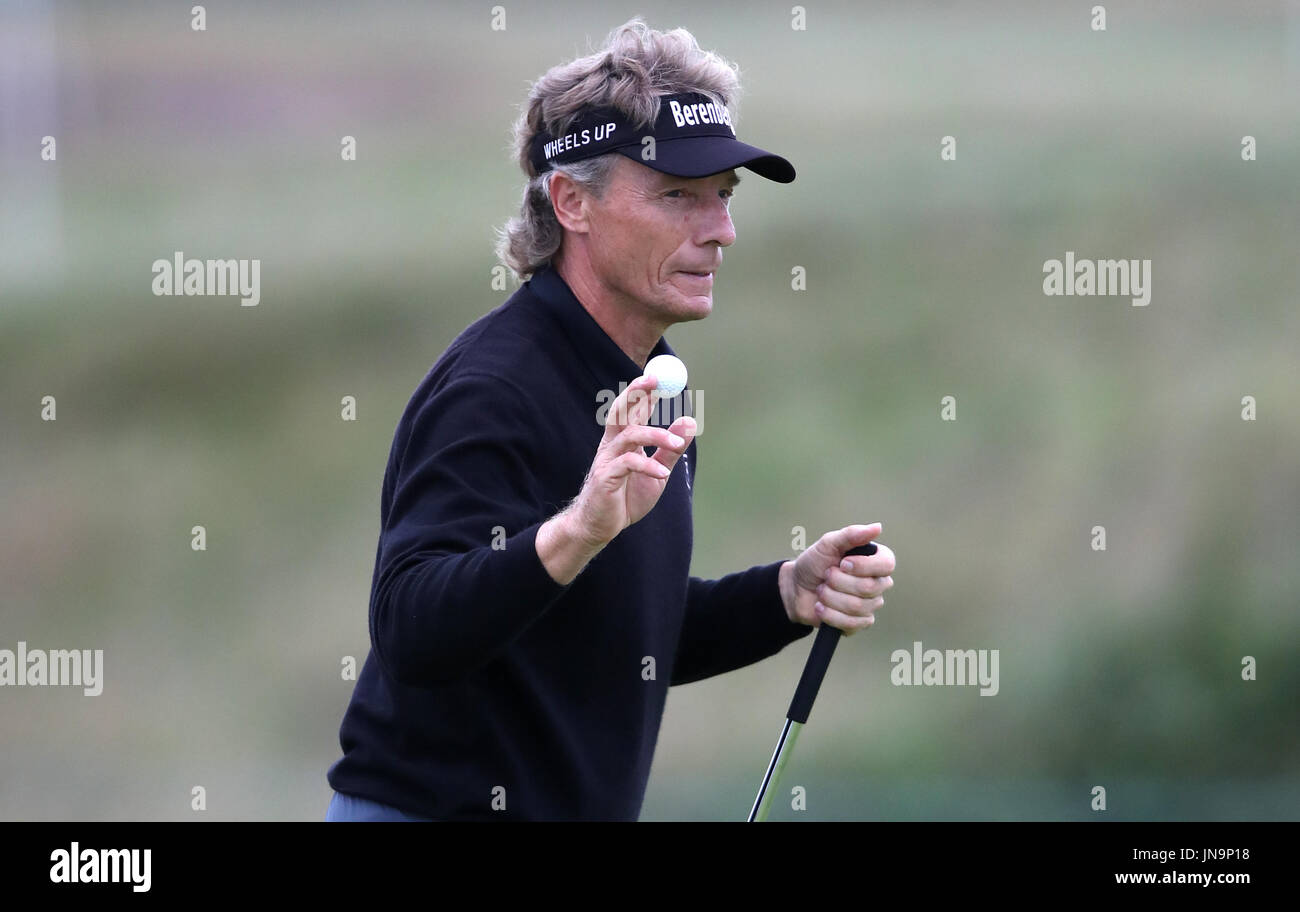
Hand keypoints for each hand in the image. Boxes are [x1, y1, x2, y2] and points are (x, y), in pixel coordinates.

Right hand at [567, 374, 695, 548]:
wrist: (600, 526)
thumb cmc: (626, 497)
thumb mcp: (657, 471)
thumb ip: (671, 449)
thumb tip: (690, 422)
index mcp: (622, 441)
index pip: (631, 409)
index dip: (642, 392)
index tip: (657, 377)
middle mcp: (612, 445)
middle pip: (621, 411)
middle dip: (635, 393)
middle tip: (654, 383)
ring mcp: (607, 460)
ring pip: (629, 435)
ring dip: (656, 435)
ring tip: (676, 444)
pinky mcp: (606, 478)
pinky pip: (628, 464)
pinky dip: (648, 466)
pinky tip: (662, 473)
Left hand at [780, 523, 894, 632]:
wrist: (796, 587)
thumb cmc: (815, 562)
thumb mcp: (828, 543)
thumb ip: (851, 535)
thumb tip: (877, 527)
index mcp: (875, 561)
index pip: (887, 564)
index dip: (863, 566)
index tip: (842, 563)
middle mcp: (878, 583)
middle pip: (869, 588)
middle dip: (838, 581)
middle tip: (826, 575)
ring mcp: (870, 605)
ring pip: (857, 607)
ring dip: (831, 597)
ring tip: (821, 590)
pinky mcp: (859, 623)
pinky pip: (851, 624)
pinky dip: (829, 614)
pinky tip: (820, 607)